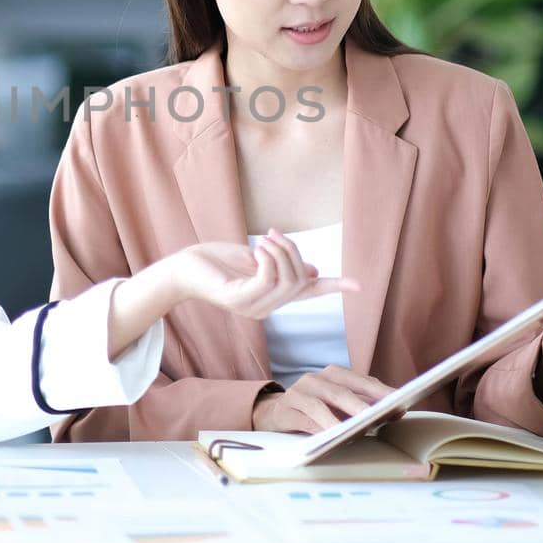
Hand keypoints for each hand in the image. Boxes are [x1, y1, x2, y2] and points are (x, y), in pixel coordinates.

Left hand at [164, 230, 358, 319]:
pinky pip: (268, 280)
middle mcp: (266, 308)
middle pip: (301, 280)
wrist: (183, 268)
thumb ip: (282, 264)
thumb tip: (313, 270)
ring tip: (263, 241)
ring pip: (288, 281)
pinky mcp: (239, 300)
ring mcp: (253, 308)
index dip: (335, 287)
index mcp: (272, 296)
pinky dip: (268, 260)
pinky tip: (257, 251)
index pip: (309, 293)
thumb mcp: (256, 258)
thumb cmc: (216, 261)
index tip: (359, 286)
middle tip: (273, 234)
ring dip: (280, 253)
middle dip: (293, 252)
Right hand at [252, 366, 398, 432]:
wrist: (274, 412)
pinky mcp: (286, 407)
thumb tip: (394, 412)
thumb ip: (361, 405)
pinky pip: (305, 417)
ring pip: (322, 402)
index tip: (400, 400)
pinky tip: (332, 435)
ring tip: (358, 427)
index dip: (380, 390)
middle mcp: (316, 378)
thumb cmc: (315, 411)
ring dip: (341, 415)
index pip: (361, 381)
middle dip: (364, 402)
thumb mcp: (337, 405)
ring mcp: (299, 391)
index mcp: (333, 374)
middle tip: (382, 412)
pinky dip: (320, 425)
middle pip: (343, 389)